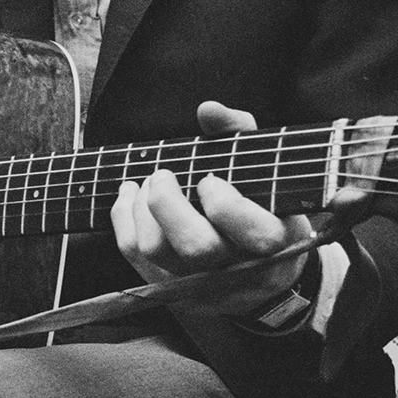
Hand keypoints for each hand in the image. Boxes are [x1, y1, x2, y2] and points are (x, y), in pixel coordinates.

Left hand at [110, 101, 310, 315]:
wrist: (263, 275)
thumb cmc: (263, 209)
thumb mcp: (267, 173)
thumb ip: (241, 134)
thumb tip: (208, 110)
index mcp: (275, 243)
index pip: (250, 229)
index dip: (223, 202)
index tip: (210, 180)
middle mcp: (238, 270)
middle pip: (195, 246)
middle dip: (168, 203)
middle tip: (163, 176)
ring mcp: (201, 284)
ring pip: (157, 250)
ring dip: (141, 208)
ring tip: (149, 184)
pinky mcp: (171, 287)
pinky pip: (134, 255)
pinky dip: (122, 219)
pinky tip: (130, 196)